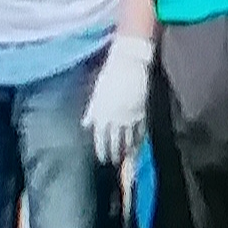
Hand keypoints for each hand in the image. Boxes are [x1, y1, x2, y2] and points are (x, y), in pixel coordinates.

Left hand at [82, 34, 154, 165]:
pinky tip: (137, 148)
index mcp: (102, 114)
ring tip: (125, 158)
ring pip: (128, 140)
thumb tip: (85, 124)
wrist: (128, 65)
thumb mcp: (96, 94)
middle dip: (113, 154)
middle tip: (113, 162)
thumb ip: (92, 111)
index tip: (102, 159)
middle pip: (114, 142)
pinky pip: (140, 132)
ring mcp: (129, 118)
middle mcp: (115, 119)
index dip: (101, 150)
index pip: (100, 138)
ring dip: (126, 151)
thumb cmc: (109, 77)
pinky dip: (139, 142)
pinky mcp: (142, 113)